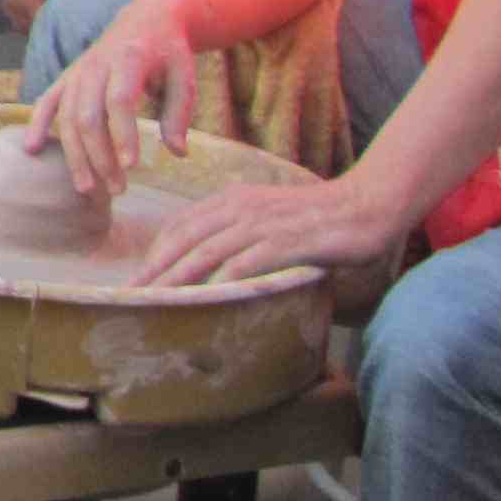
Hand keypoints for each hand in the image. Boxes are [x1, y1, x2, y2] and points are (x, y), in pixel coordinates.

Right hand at [35, 0, 202, 202]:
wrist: (146, 18)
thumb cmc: (169, 52)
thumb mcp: (184, 76)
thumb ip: (180, 114)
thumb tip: (177, 153)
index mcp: (128, 59)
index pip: (119, 100)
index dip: (123, 134)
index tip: (131, 167)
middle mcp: (96, 64)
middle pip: (88, 115)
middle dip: (99, 156)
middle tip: (116, 189)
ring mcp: (78, 71)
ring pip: (67, 116)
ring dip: (74, 154)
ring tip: (86, 188)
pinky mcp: (68, 76)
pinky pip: (47, 101)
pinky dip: (37, 124)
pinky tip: (31, 149)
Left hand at [135, 171, 409, 291]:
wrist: (366, 204)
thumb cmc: (318, 217)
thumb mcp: (269, 217)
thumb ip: (241, 232)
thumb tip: (216, 264)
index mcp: (232, 200)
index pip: (181, 226)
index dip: (156, 253)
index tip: (139, 278)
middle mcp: (240, 207)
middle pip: (184, 241)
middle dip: (156, 269)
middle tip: (133, 294)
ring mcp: (262, 223)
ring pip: (206, 252)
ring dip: (178, 278)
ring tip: (156, 301)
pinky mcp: (286, 240)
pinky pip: (245, 262)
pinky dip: (221, 281)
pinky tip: (205, 298)